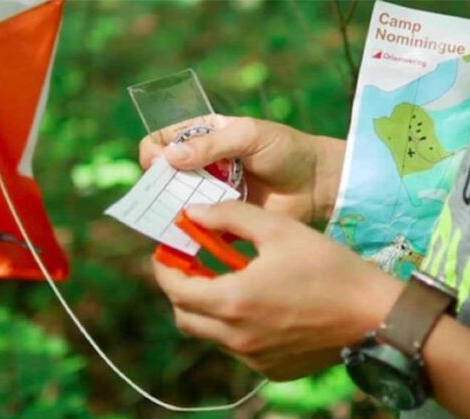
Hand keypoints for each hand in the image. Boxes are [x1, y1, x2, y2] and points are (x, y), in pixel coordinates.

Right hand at [139, 116, 344, 222]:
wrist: (315, 182)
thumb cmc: (285, 149)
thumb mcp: (249, 136)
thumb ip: (212, 145)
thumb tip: (170, 156)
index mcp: (205, 136)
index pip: (163, 139)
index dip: (154, 150)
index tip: (158, 163)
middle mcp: (202, 164)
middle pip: (163, 173)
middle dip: (158, 183)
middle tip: (166, 192)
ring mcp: (210, 193)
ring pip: (175, 201)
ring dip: (171, 208)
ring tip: (176, 213)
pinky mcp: (221, 218)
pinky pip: (196, 225)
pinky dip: (189, 229)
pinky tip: (189, 231)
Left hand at [152, 202, 401, 380]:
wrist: (374, 314)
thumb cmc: (328, 266)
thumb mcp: (279, 229)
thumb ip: (229, 217)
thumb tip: (193, 212)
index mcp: (232, 301)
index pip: (174, 289)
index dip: (164, 267)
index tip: (168, 251)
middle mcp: (236, 337)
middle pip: (185, 317)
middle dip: (181, 290)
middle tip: (193, 266)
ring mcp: (254, 358)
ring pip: (211, 335)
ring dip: (210, 308)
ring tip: (231, 280)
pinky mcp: (272, 369)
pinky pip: (240, 348)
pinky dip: (237, 327)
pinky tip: (262, 305)